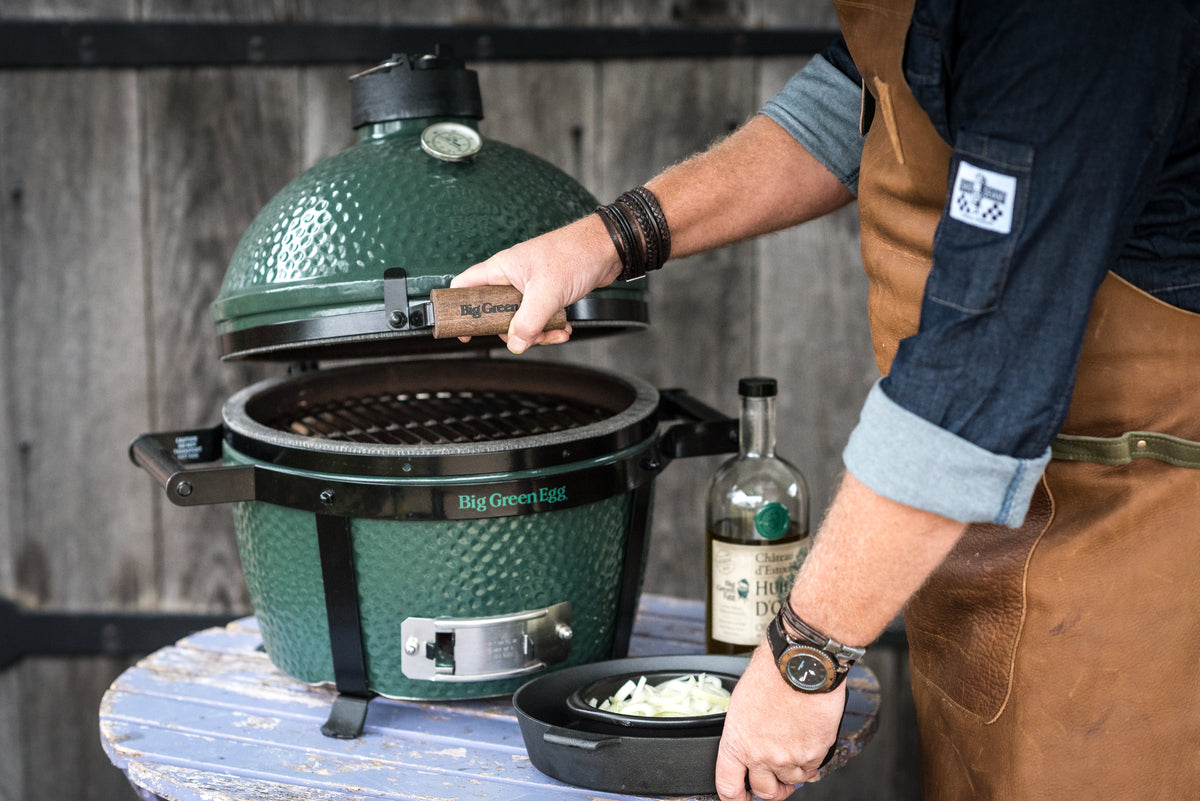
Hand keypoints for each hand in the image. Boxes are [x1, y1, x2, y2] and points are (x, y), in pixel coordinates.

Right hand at [450, 213, 621, 353]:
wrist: (608, 248)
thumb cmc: (574, 253)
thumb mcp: (546, 292)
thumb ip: (527, 321)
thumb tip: (515, 343)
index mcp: (502, 268)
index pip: (465, 285)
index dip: (457, 307)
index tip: (461, 329)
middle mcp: (512, 277)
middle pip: (494, 311)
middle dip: (510, 330)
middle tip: (522, 336)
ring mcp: (530, 286)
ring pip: (521, 319)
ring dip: (536, 332)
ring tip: (553, 333)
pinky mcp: (548, 293)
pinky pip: (540, 318)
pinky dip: (550, 327)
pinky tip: (563, 329)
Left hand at [715, 643, 845, 800]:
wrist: (801, 663)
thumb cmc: (770, 673)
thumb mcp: (742, 703)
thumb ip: (744, 732)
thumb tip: (750, 743)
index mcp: (737, 742)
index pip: (728, 786)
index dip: (733, 799)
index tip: (739, 799)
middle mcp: (761, 755)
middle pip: (765, 792)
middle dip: (771, 791)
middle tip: (776, 783)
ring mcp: (789, 757)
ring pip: (792, 780)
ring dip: (793, 771)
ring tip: (794, 747)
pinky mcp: (814, 753)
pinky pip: (812, 768)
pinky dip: (810, 759)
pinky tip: (807, 739)